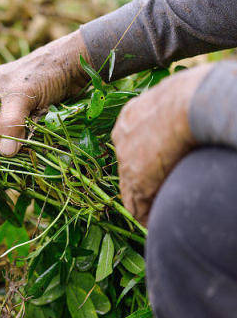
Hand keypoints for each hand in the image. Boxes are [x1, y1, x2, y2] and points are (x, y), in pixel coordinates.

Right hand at [0, 30, 90, 155]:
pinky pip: (23, 133)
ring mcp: (14, 107)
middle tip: (2, 158)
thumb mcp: (21, 96)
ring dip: (14, 143)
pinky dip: (27, 140)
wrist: (77, 65)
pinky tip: (28, 150)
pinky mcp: (30, 114)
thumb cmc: (43, 71)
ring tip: (17, 156)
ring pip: (8, 132)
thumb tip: (5, 153)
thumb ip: (10, 122)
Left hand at [111, 64, 212, 223]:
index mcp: (131, 116)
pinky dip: (146, 216)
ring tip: (155, 214)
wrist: (189, 103)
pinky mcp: (136, 181)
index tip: (157, 168)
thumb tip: (194, 109)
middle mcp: (122, 137)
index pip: (131, 144)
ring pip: (130, 190)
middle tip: (155, 194)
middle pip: (127, 166)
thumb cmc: (194, 94)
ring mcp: (126, 160)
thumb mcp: (178, 97)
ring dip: (144, 202)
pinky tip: (155, 222)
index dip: (145, 159)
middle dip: (142, 181)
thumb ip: (176, 110)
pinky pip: (136, 206)